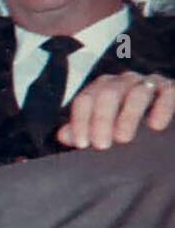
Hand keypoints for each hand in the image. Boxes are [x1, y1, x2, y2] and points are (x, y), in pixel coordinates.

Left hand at [57, 72, 174, 149]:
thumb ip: (83, 130)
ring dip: (128, 117)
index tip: (81, 144)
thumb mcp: (104, 128)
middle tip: (101, 146)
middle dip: (101, 120)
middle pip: (107, 94)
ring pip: (137, 93)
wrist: (160, 120)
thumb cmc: (127, 125)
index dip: (80, 121)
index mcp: (102, 89)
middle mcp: (124, 82)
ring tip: (123, 140)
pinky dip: (162, 108)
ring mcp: (149, 83)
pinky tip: (156, 126)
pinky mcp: (171, 89)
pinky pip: (167, 92)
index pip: (85, 100)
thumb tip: (62, 136)